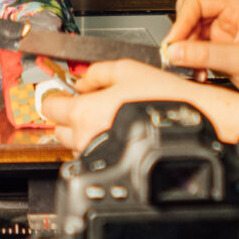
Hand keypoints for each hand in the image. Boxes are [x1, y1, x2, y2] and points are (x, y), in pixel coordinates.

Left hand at [39, 59, 238, 151]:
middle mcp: (85, 138)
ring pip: (78, 144)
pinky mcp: (109, 169)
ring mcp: (97, 157)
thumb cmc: (162, 98)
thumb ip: (95, 73)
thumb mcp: (126, 69)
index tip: (60, 94)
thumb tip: (81, 81)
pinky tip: (121, 132)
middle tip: (90, 105)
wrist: (190, 126)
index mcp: (83, 112)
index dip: (54, 97)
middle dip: (70, 116)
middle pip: (59, 128)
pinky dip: (101, 145)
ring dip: (87, 132)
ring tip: (113, 118)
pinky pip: (95, 155)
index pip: (48, 107)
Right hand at [161, 0, 238, 102]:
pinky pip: (197, 51)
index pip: (197, 1)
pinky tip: (198, 73)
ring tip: (190, 69)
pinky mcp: (223, 51)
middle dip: (182, 37)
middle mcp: (231, 16)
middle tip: (177, 56)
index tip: (174, 43)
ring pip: (190, 35)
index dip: (182, 21)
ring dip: (186, 53)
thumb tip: (176, 51)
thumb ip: (205, 54)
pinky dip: (192, 62)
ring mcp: (226, 34)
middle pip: (190, 16)